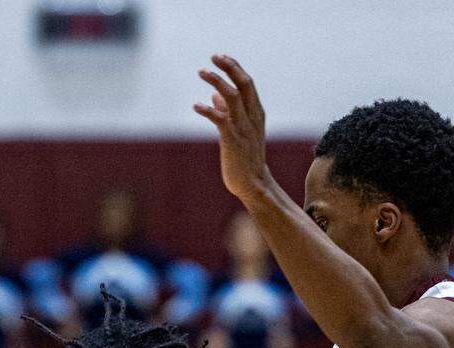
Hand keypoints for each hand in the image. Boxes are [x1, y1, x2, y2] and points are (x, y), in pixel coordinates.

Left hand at [194, 54, 270, 202]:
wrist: (253, 185)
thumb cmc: (246, 160)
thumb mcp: (240, 132)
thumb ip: (228, 112)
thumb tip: (214, 95)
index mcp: (256, 114)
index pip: (247, 83)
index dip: (235, 67)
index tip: (221, 57)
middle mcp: (252, 118)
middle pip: (244, 83)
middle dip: (229, 67)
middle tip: (214, 56)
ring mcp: (243, 129)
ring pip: (232, 96)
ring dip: (217, 81)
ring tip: (202, 72)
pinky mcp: (232, 141)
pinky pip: (220, 119)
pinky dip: (207, 110)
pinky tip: (196, 106)